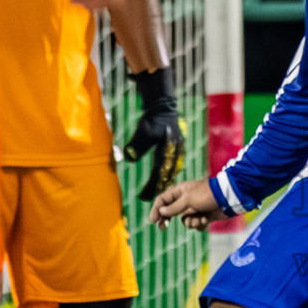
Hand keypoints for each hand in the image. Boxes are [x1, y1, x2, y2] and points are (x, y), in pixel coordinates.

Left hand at [124, 68, 184, 200]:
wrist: (164, 107)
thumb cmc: (152, 119)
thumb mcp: (143, 131)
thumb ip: (136, 145)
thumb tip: (129, 157)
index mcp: (167, 152)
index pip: (158, 174)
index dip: (151, 187)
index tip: (144, 197)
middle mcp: (174, 154)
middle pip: (167, 175)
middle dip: (160, 189)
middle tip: (152, 200)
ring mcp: (178, 150)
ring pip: (172, 170)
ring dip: (165, 181)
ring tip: (159, 191)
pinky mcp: (178, 147)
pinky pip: (174, 164)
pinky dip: (169, 172)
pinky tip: (165, 175)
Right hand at [149, 179, 228, 230]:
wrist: (228, 199)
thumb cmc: (208, 195)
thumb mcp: (188, 200)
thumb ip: (174, 207)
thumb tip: (161, 212)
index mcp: (181, 191)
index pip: (163, 200)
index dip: (156, 209)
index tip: (153, 221)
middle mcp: (186, 200)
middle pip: (171, 211)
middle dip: (167, 220)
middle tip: (163, 228)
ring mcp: (195, 208)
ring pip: (184, 220)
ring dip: (190, 222)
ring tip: (199, 218)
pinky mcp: (204, 216)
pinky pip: (195, 224)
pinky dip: (199, 224)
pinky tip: (206, 220)